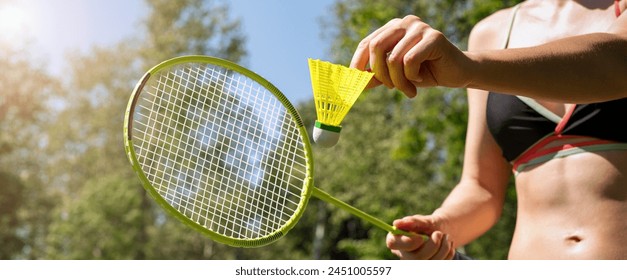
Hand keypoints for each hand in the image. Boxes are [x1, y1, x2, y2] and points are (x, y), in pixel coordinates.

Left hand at [350, 15, 471, 97]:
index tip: (355, 82)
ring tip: (408, 90)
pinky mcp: (434, 37)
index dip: (358, 63)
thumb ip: (376, 76)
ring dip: (398, 81)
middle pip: (376, 47)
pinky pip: (409, 61)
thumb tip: (353, 82)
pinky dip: (411, 77)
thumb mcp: (396, 75)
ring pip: (393, 58)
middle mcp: (405, 23)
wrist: (456, 73)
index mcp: (393, 28)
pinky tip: (420, 80)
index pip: (367, 43)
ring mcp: (420, 27)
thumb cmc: (425, 72)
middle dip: (379, 73)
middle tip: (390, 88)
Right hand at [386, 215, 455, 259]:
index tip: (420, 238)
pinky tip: (447, 245)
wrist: (440, 232)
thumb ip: (411, 222)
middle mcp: (403, 254)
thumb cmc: (427, 224)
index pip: (393, 243)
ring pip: (430, 263)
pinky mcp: (429, 268)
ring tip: (446, 236)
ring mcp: (416, 263)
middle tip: (439, 233)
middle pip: (414, 258)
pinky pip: (440, 264)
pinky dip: (448, 253)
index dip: (407, 243)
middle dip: (431, 245)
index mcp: (396, 239)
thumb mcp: (421, 220)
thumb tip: (396, 223)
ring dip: (443, 248)